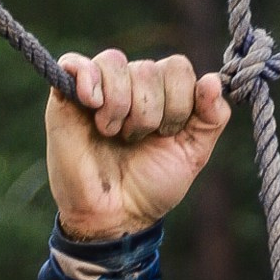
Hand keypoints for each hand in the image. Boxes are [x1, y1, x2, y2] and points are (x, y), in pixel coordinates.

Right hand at [45, 49, 229, 242]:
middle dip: (148, 113)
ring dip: (119, 104)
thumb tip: (213, 81)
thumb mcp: (192, 155)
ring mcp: (99, 88)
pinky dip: (86, 77)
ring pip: (115, 63)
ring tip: (111, 133)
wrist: (114, 216)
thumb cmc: (150, 187)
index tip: (166, 135)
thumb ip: (212, 118)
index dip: (177, 101)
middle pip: (148, 67)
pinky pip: (76, 63)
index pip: (177, 67)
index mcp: (162, 93)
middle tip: (134, 141)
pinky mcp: (66, 96)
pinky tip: (91, 103)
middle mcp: (132, 84)